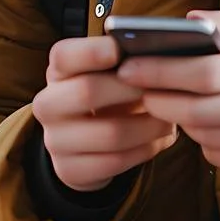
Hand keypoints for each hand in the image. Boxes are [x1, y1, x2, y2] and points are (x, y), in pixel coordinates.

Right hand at [32, 36, 178, 192]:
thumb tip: (158, 54)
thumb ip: (126, 60)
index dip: (92, 51)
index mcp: (59, 71)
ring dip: (149, 126)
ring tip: (170, 118)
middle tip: (162, 87)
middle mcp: (48, 104)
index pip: (64, 55)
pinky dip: (145, 150)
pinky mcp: (70, 170)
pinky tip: (158, 139)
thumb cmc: (109, 96)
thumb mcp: (110, 74)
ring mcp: (55, 140)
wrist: (87, 144)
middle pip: (87, 91)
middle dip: (131, 89)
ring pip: (111, 133)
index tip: (121, 50)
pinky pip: (116, 161)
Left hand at [120, 11, 219, 178]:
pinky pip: (219, 157)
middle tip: (141, 91)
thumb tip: (187, 21)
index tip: (131, 67)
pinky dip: (203, 141)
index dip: (164, 72)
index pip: (208, 73)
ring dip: (181, 121)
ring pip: (206, 136)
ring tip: (173, 103)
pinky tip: (204, 124)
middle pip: (201, 110)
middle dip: (162, 100)